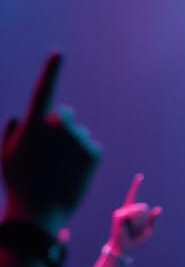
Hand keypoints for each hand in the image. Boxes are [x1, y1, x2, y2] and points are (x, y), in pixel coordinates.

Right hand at [2, 53, 100, 234]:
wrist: (40, 213)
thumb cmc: (19, 183)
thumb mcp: (6, 154)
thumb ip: (14, 131)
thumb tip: (23, 116)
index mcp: (33, 125)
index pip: (43, 90)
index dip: (51, 70)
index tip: (59, 53)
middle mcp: (57, 128)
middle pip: (64, 115)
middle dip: (59, 128)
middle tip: (48, 155)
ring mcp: (78, 139)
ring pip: (78, 133)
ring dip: (72, 146)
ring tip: (59, 169)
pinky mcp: (95, 152)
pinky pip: (91, 147)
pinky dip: (85, 158)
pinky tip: (74, 173)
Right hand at [108, 174, 161, 253]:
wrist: (125, 248)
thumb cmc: (137, 240)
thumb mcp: (149, 231)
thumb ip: (153, 220)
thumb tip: (159, 208)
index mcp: (134, 212)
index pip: (136, 197)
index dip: (137, 186)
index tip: (140, 176)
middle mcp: (127, 210)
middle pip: (144, 207)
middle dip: (145, 219)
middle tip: (137, 229)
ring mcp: (122, 212)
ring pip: (138, 210)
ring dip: (138, 223)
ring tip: (132, 229)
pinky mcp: (118, 215)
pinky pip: (130, 215)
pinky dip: (132, 223)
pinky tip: (126, 228)